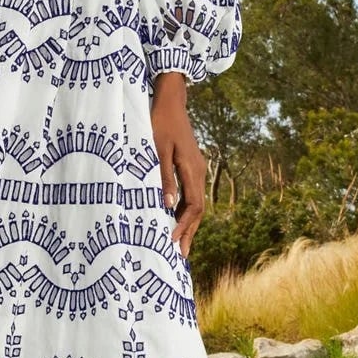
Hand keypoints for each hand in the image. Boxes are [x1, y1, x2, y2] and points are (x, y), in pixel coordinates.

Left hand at [150, 72, 205, 258]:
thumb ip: (163, 178)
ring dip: (188, 224)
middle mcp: (199, 172)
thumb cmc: (160, 123)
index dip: (183, 226)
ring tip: (180, 244)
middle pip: (198, 209)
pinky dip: (185, 211)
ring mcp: (196, 169)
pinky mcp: (190, 166)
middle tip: (181, 255)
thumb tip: (168, 206)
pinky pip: (192, 194)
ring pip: (196, 203)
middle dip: (189, 232)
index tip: (171, 241)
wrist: (170, 101)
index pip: (193, 206)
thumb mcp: (158, 150)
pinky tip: (176, 219)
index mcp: (192, 170)